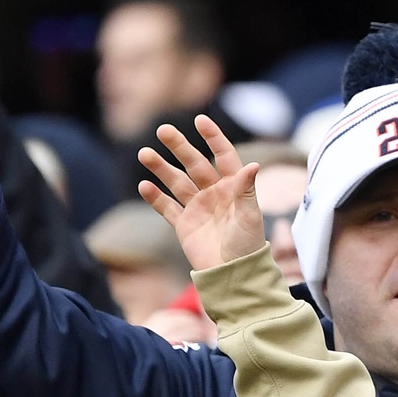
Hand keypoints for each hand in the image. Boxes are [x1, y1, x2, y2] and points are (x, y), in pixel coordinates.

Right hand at [136, 116, 263, 271]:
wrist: (233, 275)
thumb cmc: (247, 246)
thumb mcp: (250, 215)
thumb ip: (247, 190)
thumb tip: (253, 164)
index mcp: (234, 187)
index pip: (223, 156)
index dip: (213, 138)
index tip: (200, 120)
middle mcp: (214, 193)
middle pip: (194, 164)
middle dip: (179, 147)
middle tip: (163, 130)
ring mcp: (197, 208)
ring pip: (176, 182)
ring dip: (161, 168)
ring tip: (145, 154)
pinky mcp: (184, 225)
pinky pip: (167, 207)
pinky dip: (155, 197)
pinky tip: (144, 185)